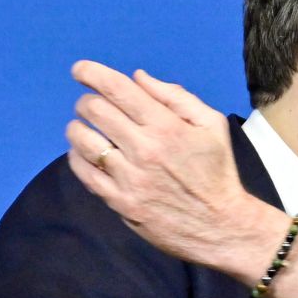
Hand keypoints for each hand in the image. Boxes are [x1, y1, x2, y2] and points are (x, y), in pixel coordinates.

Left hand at [65, 61, 297, 291]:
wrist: (220, 226)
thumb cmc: (217, 172)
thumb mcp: (212, 125)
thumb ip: (175, 97)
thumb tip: (138, 78)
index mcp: (166, 126)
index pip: (117, 89)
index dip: (91, 72)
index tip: (80, 70)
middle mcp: (144, 149)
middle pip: (94, 109)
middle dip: (87, 101)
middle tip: (92, 105)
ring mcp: (129, 178)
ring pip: (82, 140)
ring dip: (77, 127)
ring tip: (84, 128)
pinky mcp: (120, 203)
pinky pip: (84, 173)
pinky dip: (77, 156)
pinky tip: (86, 153)